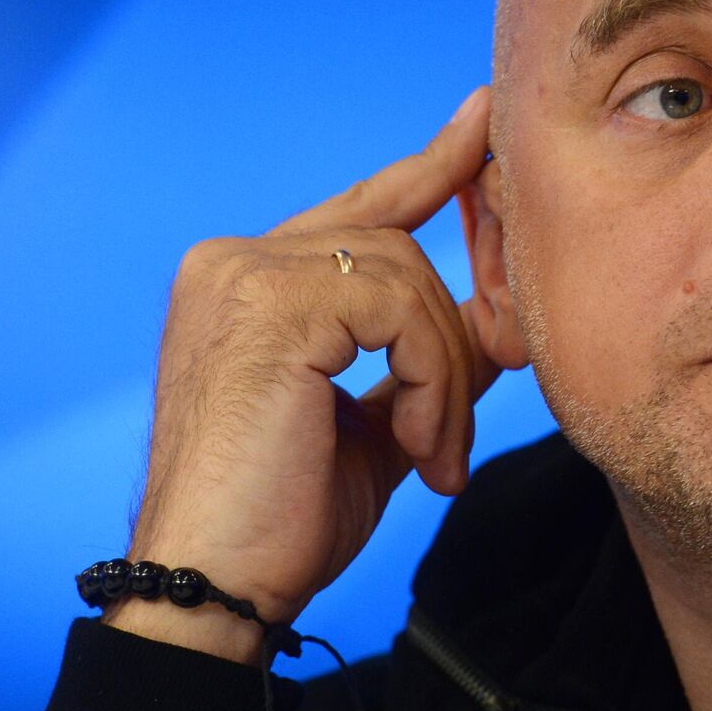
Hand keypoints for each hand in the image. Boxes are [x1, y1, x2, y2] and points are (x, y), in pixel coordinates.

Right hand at [105, 89, 500, 664]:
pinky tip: (416, 444)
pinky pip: (401, 308)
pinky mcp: (270, 303)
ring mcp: (245, 274)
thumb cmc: (282, 520)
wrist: (214, 588)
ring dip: (443, 377)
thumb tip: (496, 322)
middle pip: (399, 246)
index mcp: (246, 281)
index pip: (360, 209)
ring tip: (431, 455)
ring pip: (408, 278)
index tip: (484, 122)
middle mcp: (233, 260)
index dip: (431, 169)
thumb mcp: (377, 425)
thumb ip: (423, 361)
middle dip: (452, 339)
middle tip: (452, 439)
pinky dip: (430, 379)